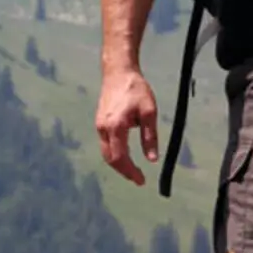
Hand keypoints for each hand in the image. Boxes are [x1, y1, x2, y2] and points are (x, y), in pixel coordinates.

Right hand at [96, 69, 159, 185]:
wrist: (119, 72)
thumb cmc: (136, 89)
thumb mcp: (149, 112)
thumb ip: (149, 136)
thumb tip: (152, 159)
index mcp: (115, 127)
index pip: (120, 157)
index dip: (130, 172)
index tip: (141, 181)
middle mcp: (103, 128)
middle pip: (110, 159)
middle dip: (124, 171)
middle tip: (138, 179)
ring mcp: (99, 125)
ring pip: (106, 153)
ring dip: (119, 164)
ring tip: (133, 171)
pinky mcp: (100, 122)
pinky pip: (105, 144)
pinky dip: (114, 154)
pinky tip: (125, 156)